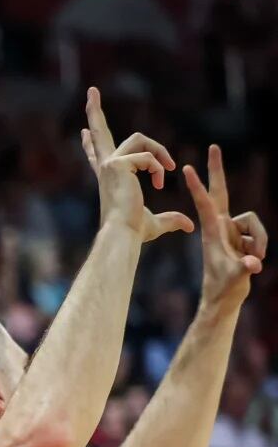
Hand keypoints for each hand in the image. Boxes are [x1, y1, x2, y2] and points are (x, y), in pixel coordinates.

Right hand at [78, 87, 190, 244]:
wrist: (123, 234)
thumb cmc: (134, 232)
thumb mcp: (156, 223)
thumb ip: (171, 219)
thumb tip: (188, 225)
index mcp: (109, 178)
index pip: (98, 156)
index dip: (91, 143)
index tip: (83, 131)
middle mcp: (106, 168)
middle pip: (100, 133)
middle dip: (94, 110)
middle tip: (91, 91)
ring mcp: (110, 164)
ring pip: (140, 139)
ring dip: (160, 153)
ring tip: (167, 170)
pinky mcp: (117, 165)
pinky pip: (147, 156)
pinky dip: (158, 167)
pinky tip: (158, 181)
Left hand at [181, 143, 265, 304]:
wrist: (223, 299)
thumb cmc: (224, 288)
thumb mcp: (236, 278)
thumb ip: (245, 269)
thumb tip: (253, 264)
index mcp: (212, 231)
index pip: (204, 203)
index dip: (197, 187)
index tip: (185, 169)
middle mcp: (220, 226)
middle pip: (222, 191)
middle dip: (217, 170)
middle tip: (213, 147)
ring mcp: (231, 230)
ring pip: (253, 221)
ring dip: (259, 240)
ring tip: (252, 261)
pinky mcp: (240, 236)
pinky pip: (257, 233)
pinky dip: (260, 246)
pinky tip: (253, 262)